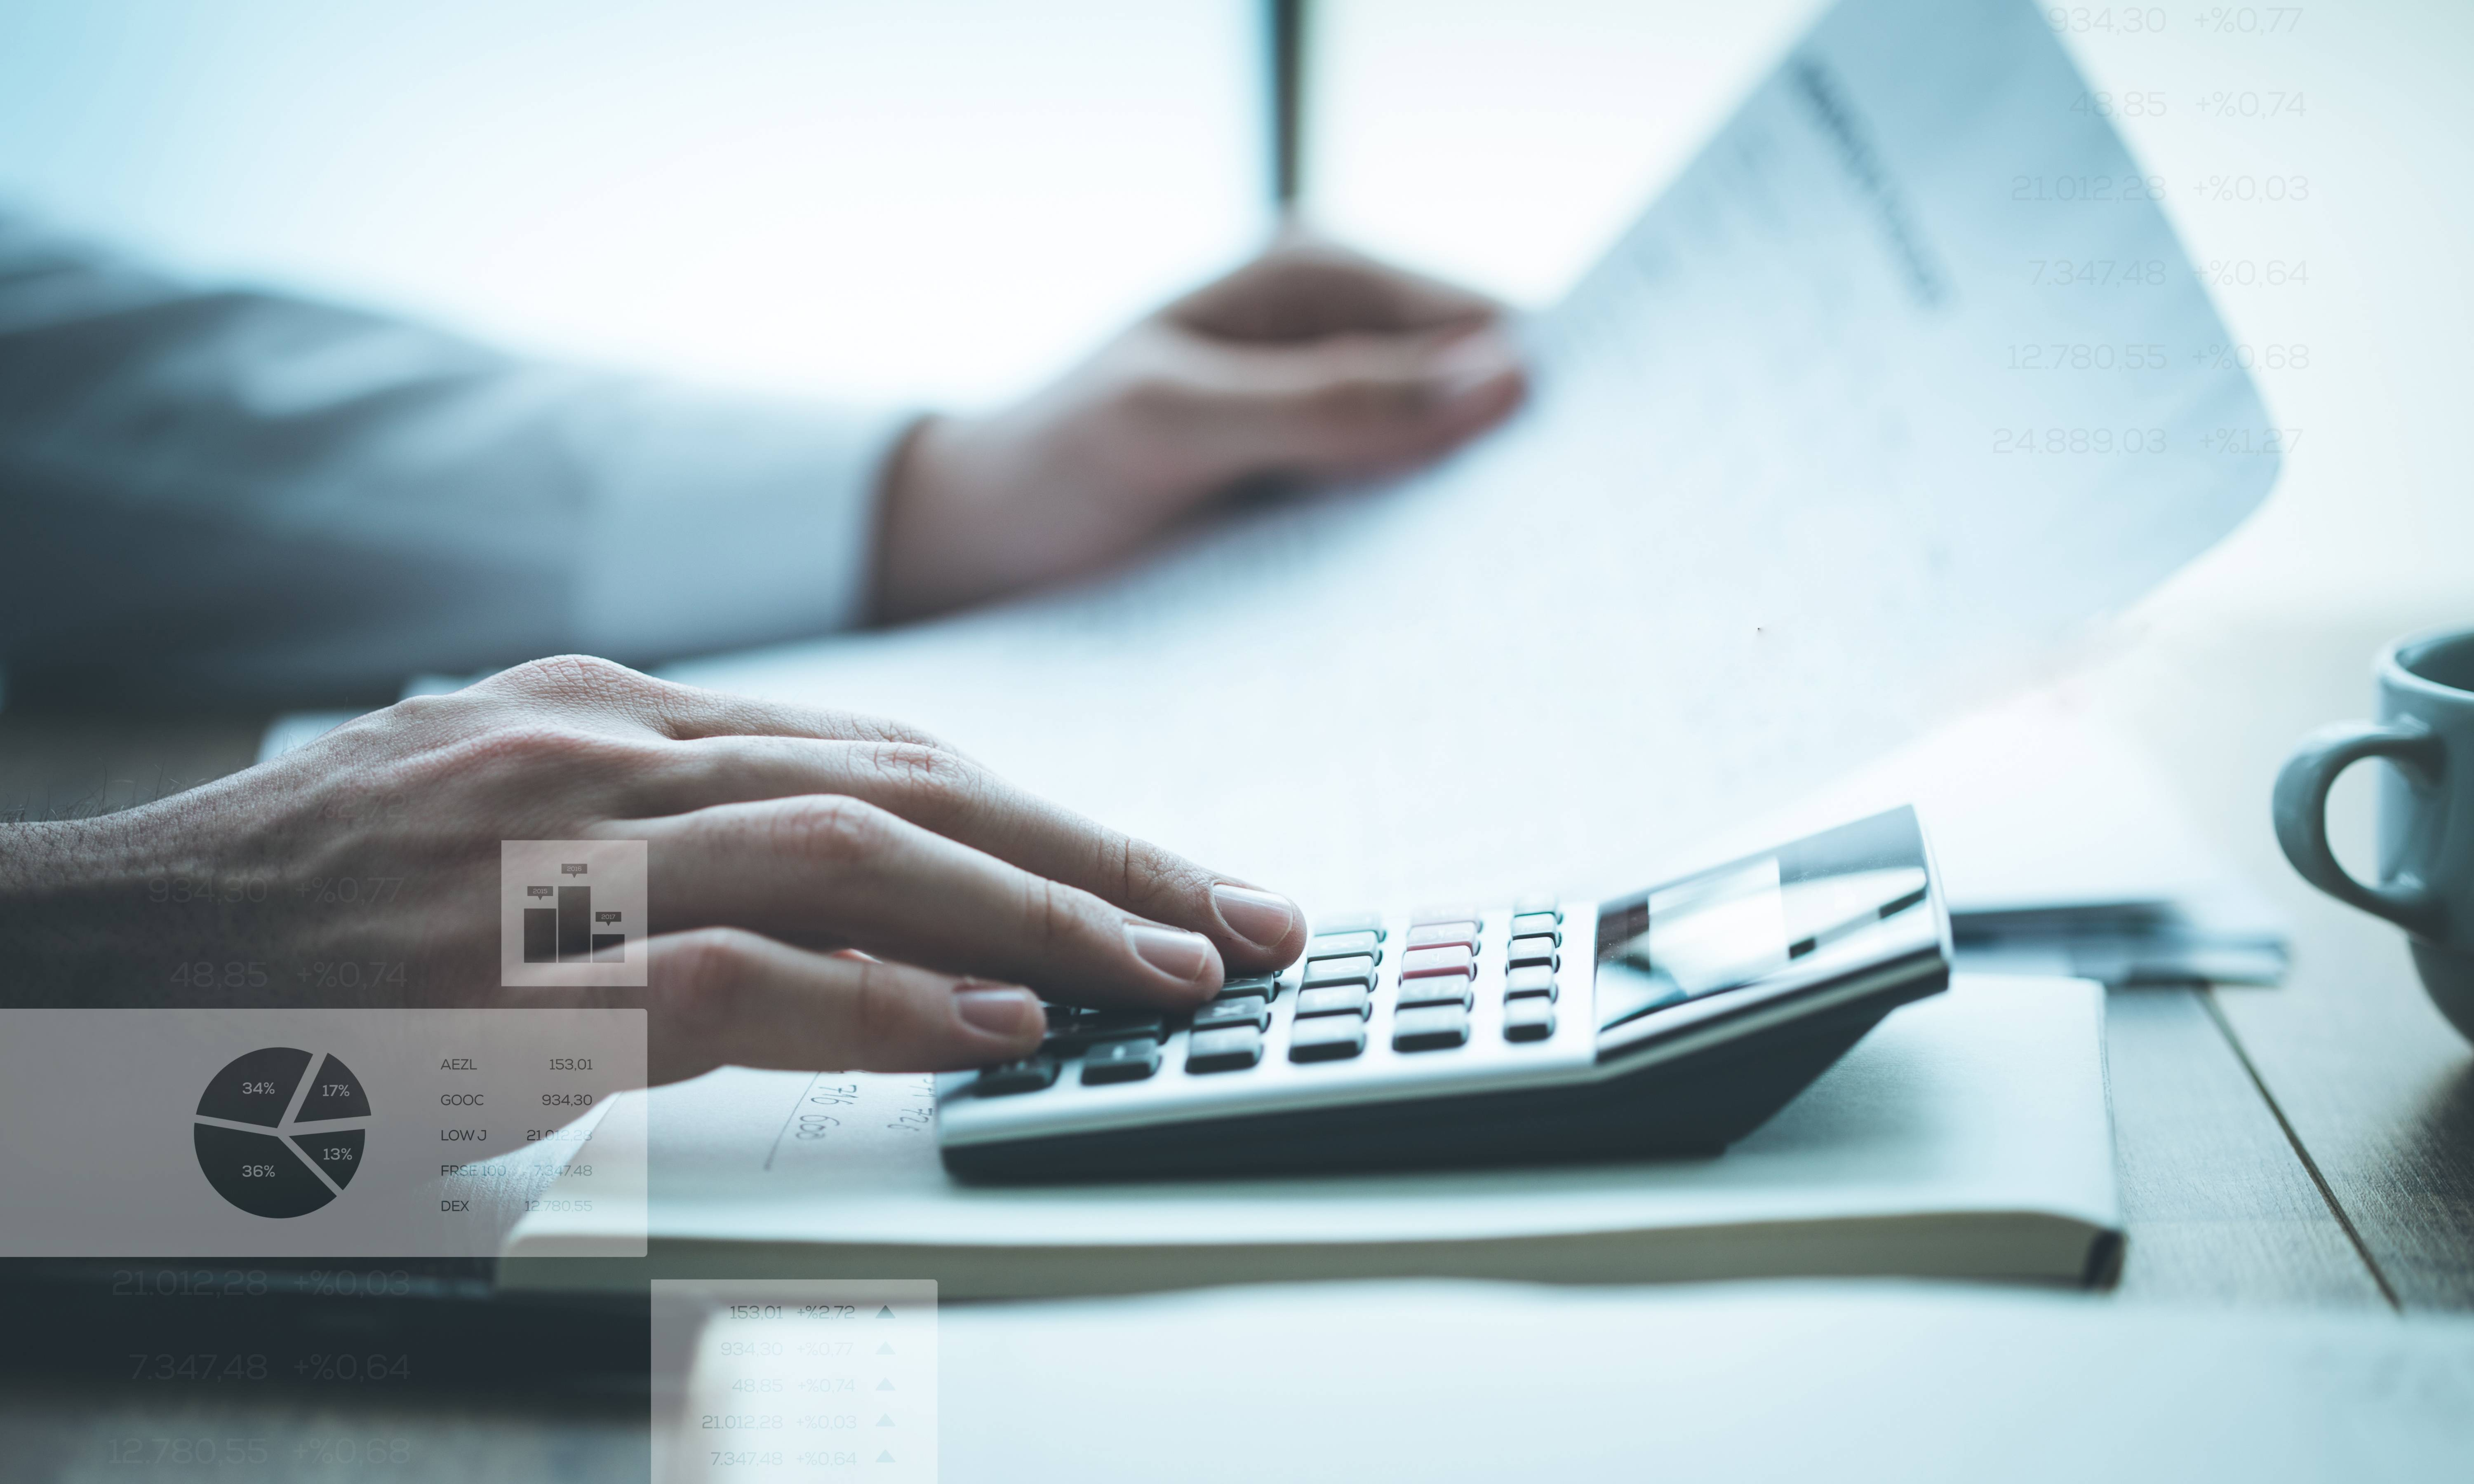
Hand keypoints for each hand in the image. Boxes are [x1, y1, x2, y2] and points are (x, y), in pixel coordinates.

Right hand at [0, 657, 1307, 1083]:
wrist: (102, 957)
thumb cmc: (326, 918)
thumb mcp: (520, 833)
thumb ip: (687, 852)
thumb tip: (879, 923)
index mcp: (623, 720)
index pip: (897, 754)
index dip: (1057, 819)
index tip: (1175, 880)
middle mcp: (615, 754)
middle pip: (922, 782)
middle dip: (1104, 854)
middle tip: (1248, 918)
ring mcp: (565, 850)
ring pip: (868, 848)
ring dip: (1042, 914)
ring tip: (1176, 972)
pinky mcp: (515, 965)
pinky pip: (745, 970)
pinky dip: (885, 998)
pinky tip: (997, 1029)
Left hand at [872, 234, 1526, 619]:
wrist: (968, 546)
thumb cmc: (1048, 465)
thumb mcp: (1173, 423)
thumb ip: (1328, 402)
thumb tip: (1502, 379)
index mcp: (1318, 274)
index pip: (1484, 320)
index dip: (1545, 394)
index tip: (1601, 480)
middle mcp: (1338, 334)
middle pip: (1479, 393)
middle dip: (1520, 468)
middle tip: (1573, 565)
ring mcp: (1330, 418)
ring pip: (1447, 465)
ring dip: (1475, 528)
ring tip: (1528, 605)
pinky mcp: (1311, 495)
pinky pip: (1397, 520)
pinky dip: (1424, 564)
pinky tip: (1451, 622)